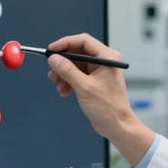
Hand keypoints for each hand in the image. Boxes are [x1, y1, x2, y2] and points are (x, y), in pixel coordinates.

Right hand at [46, 34, 154, 165]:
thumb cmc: (108, 107)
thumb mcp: (84, 87)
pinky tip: (64, 91)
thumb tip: (54, 59)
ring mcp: (99, 71)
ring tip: (58, 85)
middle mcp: (104, 61)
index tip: (52, 50)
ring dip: (64, 74)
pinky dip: (69, 81)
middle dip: (63, 62)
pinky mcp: (94, 81)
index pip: (83, 41)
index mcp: (107, 57)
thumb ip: (67, 71)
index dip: (65, 43)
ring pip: (75, 65)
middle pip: (78, 53)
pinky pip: (77, 75)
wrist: (116, 125)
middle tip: (51, 70)